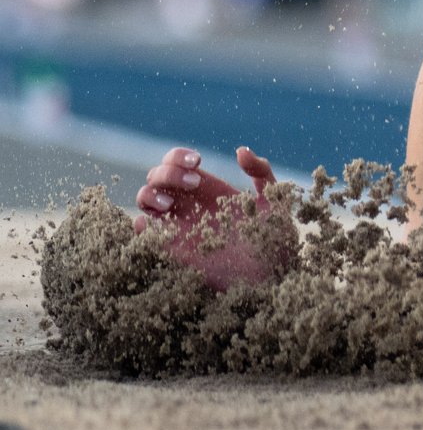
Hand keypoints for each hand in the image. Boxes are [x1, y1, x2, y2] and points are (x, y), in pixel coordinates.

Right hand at [134, 145, 295, 290]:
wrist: (273, 278)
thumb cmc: (276, 240)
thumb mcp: (274, 200)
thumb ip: (261, 173)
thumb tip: (240, 150)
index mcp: (210, 190)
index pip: (178, 164)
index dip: (178, 157)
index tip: (197, 160)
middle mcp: (190, 206)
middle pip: (157, 178)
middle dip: (168, 173)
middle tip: (194, 182)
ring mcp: (179, 228)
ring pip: (145, 201)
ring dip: (150, 194)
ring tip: (170, 202)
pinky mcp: (173, 251)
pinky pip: (143, 236)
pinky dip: (140, 225)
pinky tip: (158, 222)